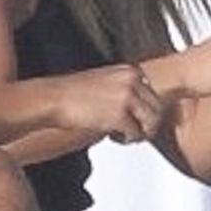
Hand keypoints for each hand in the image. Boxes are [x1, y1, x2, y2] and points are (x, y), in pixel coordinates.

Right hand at [46, 64, 164, 142]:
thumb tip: (140, 107)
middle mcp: (132, 81)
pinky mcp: (119, 116)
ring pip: (152, 122)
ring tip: (123, 136)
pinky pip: (136, 133)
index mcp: (130, 70)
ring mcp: (127, 97)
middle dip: (146, 124)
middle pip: (157, 108)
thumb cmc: (73, 93)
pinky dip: (127, 140)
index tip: (133, 118)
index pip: (152, 93)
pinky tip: (112, 137)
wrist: (53, 98)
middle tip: (131, 132)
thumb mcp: (104, 79)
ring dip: (140, 133)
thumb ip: (124, 87)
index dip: (144, 110)